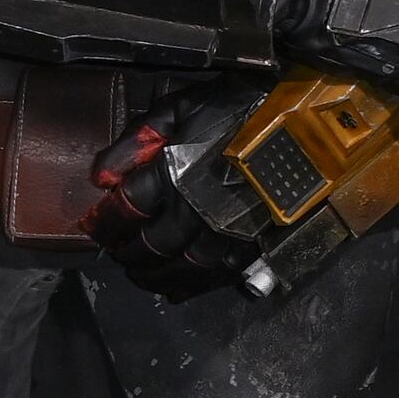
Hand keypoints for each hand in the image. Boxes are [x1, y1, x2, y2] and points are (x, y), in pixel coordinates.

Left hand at [88, 98, 266, 291]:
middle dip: (126, 252)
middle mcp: (196, 210)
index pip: (125, 210)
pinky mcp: (253, 244)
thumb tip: (102, 177)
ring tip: (140, 275)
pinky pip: (216, 276)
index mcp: (174, 174)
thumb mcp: (180, 107)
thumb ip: (138, 139)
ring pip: (180, 268)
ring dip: (153, 276)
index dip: (104, 222)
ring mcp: (226, 232)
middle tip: (116, 252)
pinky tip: (176, 290)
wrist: (305, 123)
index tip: (93, 226)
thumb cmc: (239, 108)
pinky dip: (192, 288)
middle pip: (150, 245)